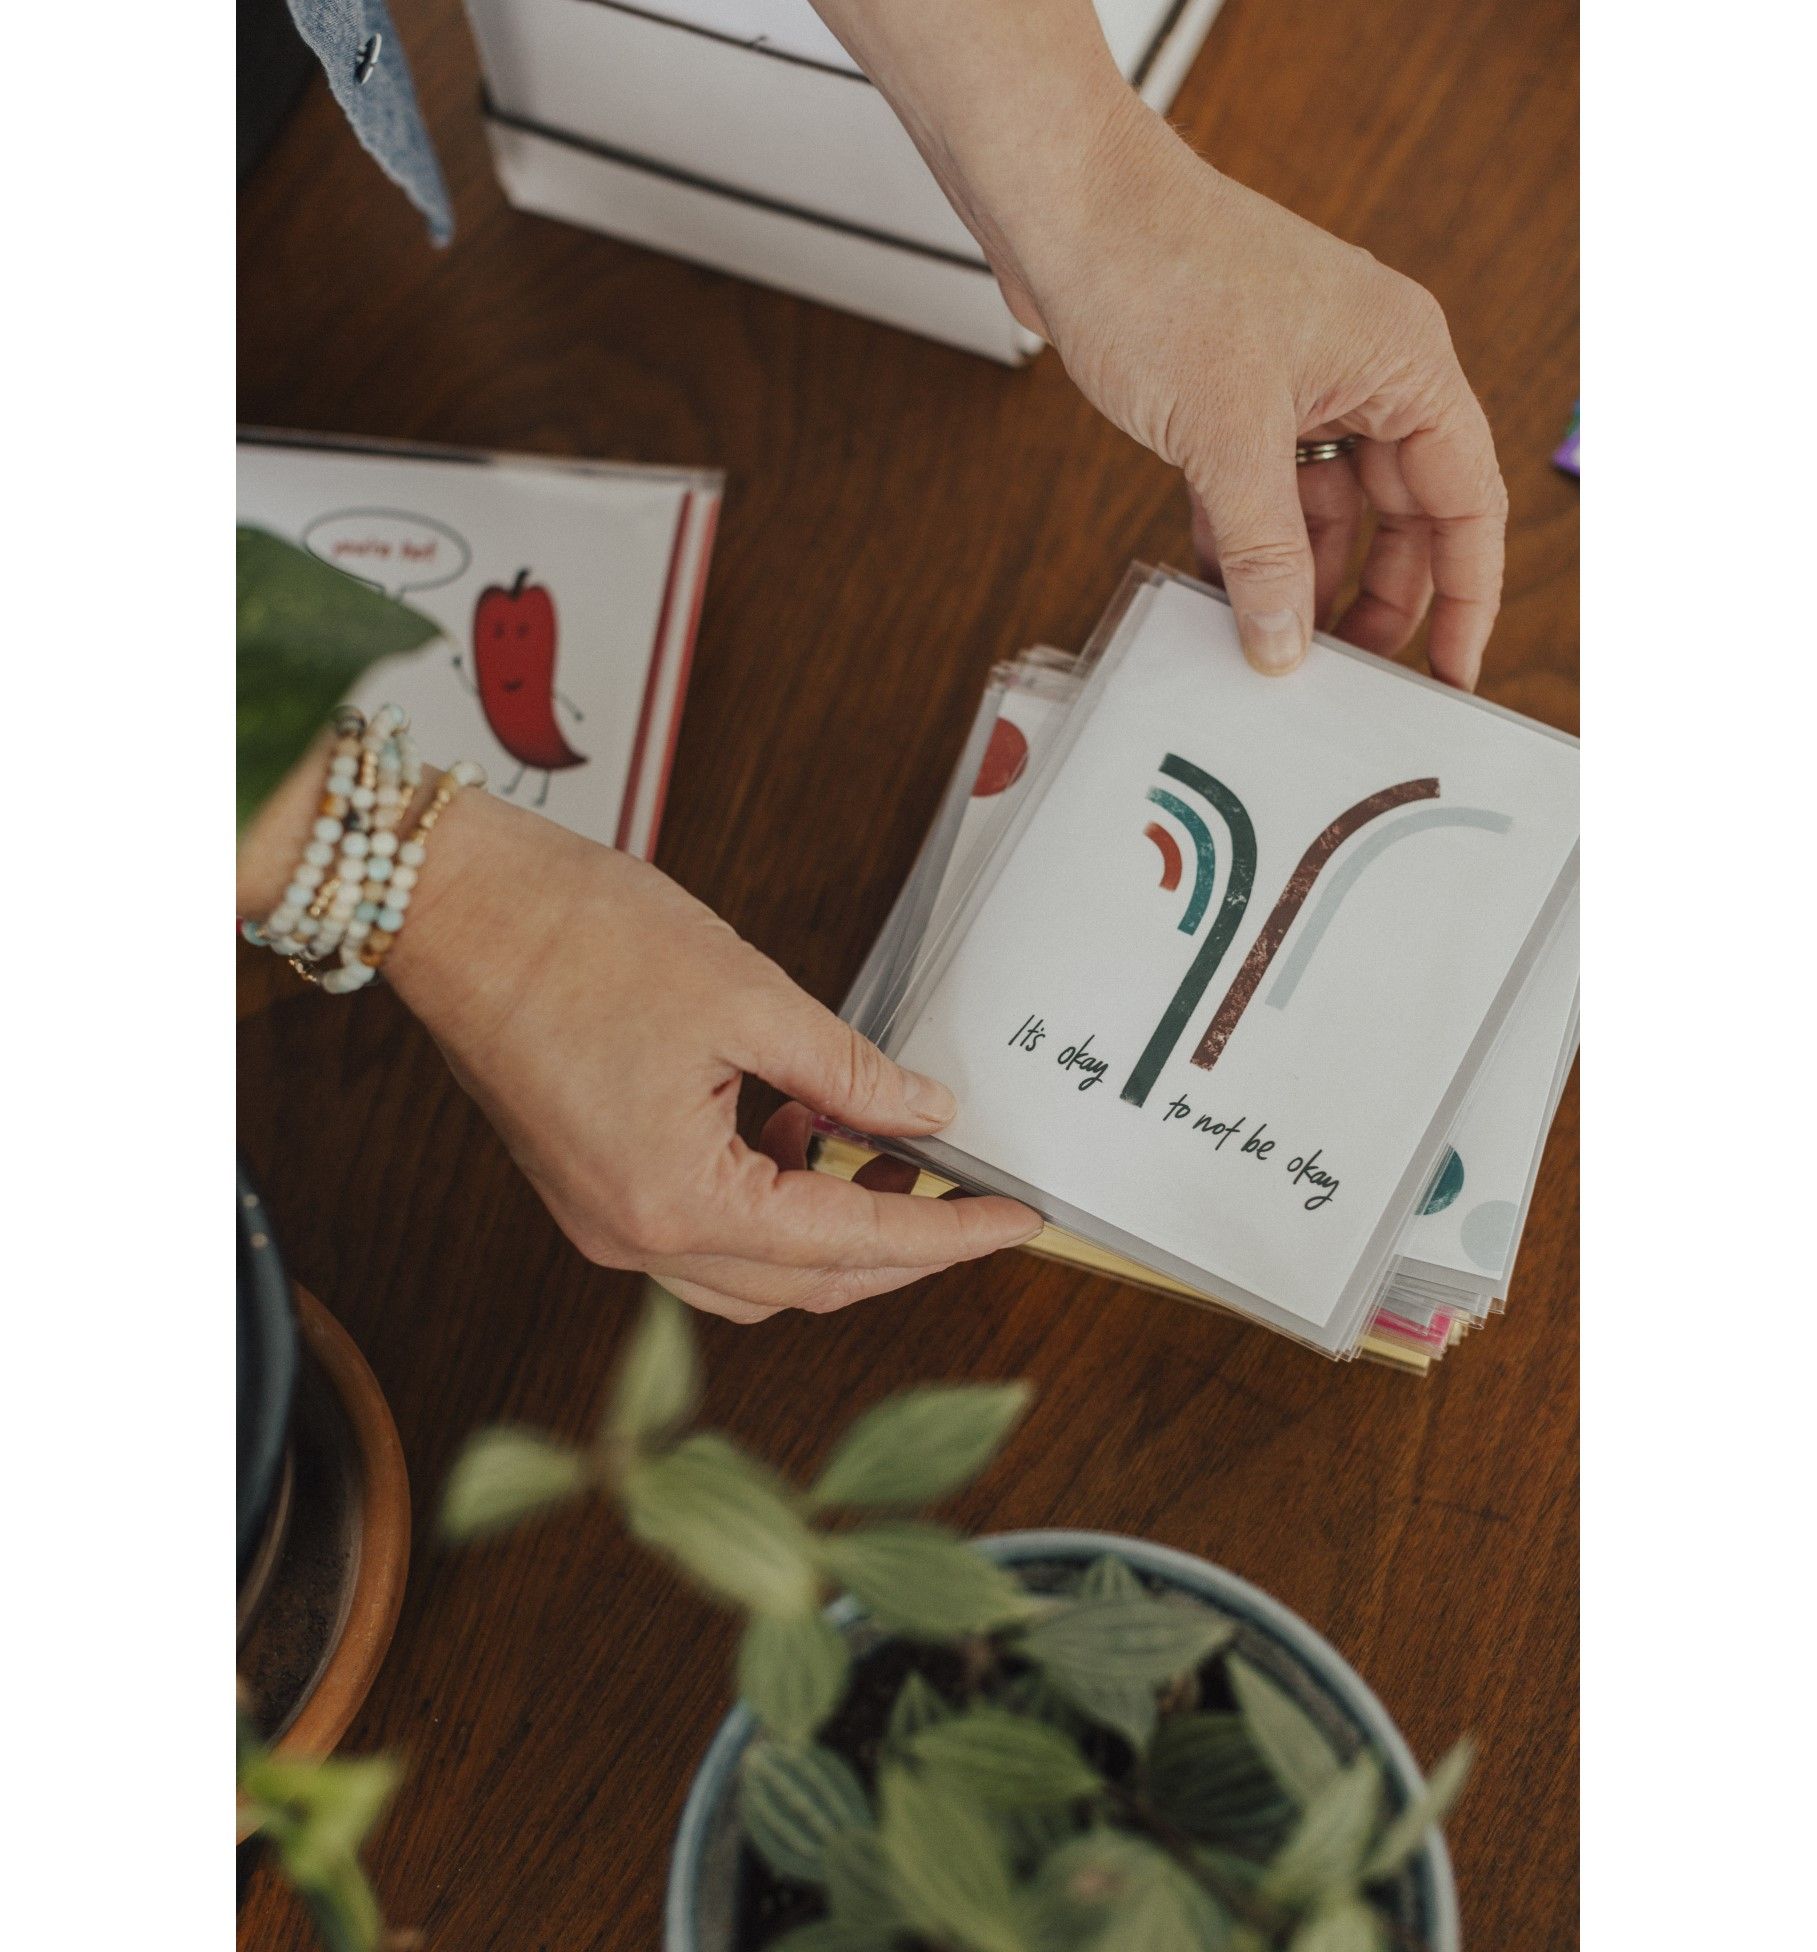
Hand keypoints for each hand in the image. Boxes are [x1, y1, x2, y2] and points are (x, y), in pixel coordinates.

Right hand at [386, 792, 1040, 1321]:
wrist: (459, 908)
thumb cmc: (575, 939)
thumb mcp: (749, 997)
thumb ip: (850, 1072)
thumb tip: (922, 1112)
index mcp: (676, 1199)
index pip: (849, 1245)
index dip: (946, 1234)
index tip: (1012, 1221)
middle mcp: (633, 1235)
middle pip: (802, 1284)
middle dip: (897, 1246)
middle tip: (965, 1198)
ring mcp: (602, 1221)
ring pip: (752, 1269)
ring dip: (829, 1227)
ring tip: (883, 1149)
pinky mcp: (590, 1190)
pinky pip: (702, 1230)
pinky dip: (768, 1198)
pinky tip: (799, 1127)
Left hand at [803, 0, 1504, 686]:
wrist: (1062, 207)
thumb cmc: (1160, 273)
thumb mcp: (1227, 436)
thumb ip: (1264, 551)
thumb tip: (1284, 642)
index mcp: (1404, 361)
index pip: (1465, 500)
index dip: (1465, 594)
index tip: (1448, 674)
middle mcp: (1364, 371)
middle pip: (1399, 515)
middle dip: (1375, 598)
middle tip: (1341, 678)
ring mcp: (1296, 384)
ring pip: (1323, 511)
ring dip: (1297, 578)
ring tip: (1270, 648)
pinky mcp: (1231, 397)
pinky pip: (1259, 494)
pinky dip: (1242, 546)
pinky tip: (1216, 599)